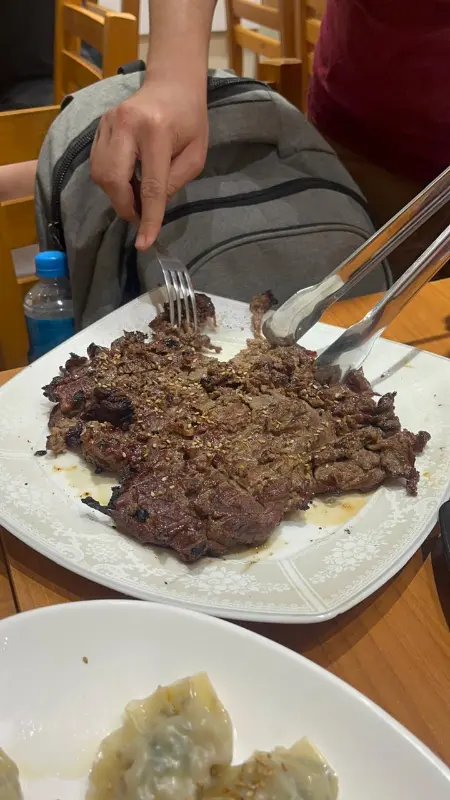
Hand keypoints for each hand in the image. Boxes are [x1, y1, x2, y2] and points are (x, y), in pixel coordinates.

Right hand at [90, 76, 207, 249]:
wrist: (172, 83)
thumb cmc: (190, 119)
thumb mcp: (196, 154)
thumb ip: (176, 182)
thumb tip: (153, 205)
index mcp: (157, 131)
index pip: (151, 186)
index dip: (148, 218)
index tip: (144, 243)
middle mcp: (127, 124)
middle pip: (114, 180)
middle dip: (125, 206)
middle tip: (139, 216)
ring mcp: (108, 121)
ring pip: (100, 174)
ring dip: (116, 195)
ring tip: (135, 197)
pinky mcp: (100, 123)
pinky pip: (97, 163)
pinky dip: (110, 180)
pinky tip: (127, 180)